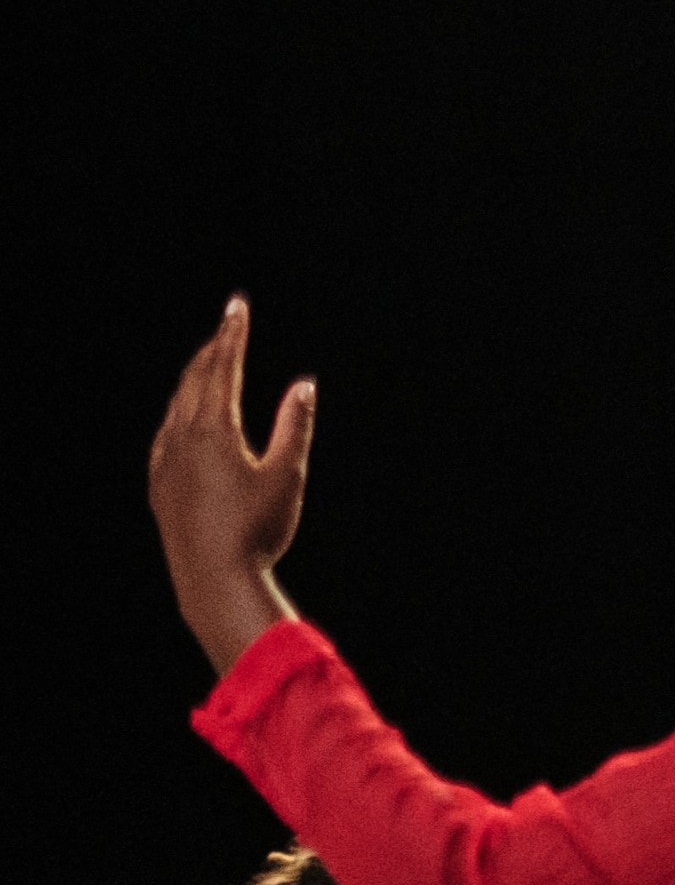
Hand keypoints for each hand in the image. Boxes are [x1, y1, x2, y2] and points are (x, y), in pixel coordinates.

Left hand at [150, 299, 312, 669]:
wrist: (212, 578)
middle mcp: (182, 435)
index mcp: (214, 428)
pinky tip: (186, 417)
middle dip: (213, 347)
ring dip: (195, 377)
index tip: (237, 305)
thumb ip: (294, 426)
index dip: (232, 333)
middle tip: (227, 323)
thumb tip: (304, 386)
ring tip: (210, 363)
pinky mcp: (160, 482)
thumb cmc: (257, 530)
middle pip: (195, 377)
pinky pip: (167, 431)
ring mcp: (166, 458)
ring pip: (177, 403)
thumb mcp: (286, 477)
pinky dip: (181, 411)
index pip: (223, 366)